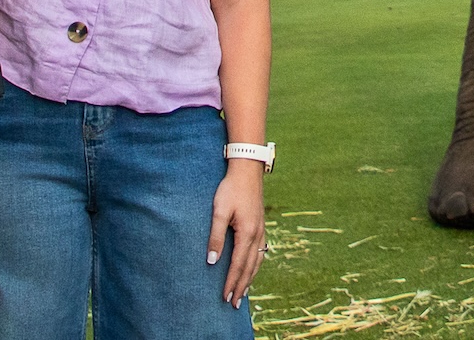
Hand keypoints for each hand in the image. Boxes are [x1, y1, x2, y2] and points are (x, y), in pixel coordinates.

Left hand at [207, 160, 266, 305]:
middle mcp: (257, 234)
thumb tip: (212, 261)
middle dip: (241, 286)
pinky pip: (261, 252)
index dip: (231, 282)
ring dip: (250, 279)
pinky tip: (252, 270)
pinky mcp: (261, 225)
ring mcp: (261, 230)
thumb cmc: (230, 189)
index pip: (238, 265)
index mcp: (247, 233)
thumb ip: (215, 237)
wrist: (247, 170)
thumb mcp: (219, 211)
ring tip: (243, 293)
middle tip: (234, 304)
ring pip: (257, 261)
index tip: (225, 297)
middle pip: (249, 267)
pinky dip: (256, 266)